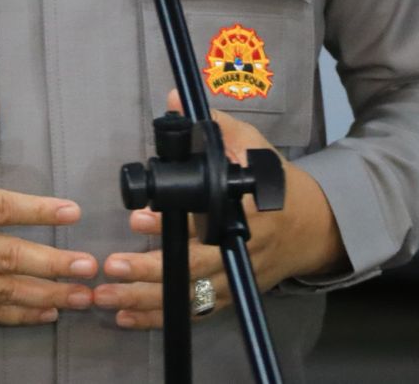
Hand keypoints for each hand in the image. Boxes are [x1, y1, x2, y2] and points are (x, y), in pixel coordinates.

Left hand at [94, 91, 346, 327]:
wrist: (311, 226)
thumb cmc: (275, 180)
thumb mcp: (252, 143)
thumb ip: (215, 125)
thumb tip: (174, 101)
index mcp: (248, 209)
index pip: (207, 219)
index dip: (172, 223)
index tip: (138, 219)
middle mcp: (242, 249)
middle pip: (195, 268)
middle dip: (150, 270)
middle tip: (112, 264)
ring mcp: (237, 278)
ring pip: (190, 297)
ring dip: (146, 300)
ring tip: (107, 296)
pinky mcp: (232, 296)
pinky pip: (194, 313)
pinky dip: (161, 317)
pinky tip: (127, 317)